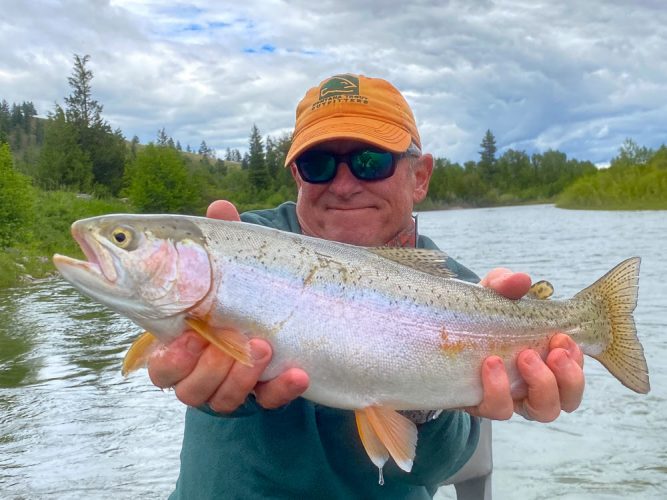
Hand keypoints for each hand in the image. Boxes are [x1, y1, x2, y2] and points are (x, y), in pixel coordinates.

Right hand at [147, 200, 308, 412]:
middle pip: (188, 389)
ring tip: (262, 347)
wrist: (276, 317)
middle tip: (230, 338)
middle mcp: (201, 373)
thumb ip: (220, 243)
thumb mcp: (230, 268)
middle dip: (208, 367)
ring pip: (222, 400)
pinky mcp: (264, 393)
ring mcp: (232, 386)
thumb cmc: (237, 291)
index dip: (170, 359)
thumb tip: (221, 207)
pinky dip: (282, 389)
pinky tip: (299, 373)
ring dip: (241, 377)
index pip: (160, 366)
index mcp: (181, 345)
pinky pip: (270, 402)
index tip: (190, 334)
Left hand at [468, 268, 584, 421]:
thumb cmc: (474, 317)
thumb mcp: (489, 296)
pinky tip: (491, 364)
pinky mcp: (481, 405)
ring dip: (542, 385)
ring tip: (525, 356)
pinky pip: (498, 410)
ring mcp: (509, 398)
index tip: (564, 338)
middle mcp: (532, 387)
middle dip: (569, 377)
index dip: (577, 362)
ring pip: (543, 412)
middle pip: (567, 400)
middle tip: (552, 350)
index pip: (574, 374)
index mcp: (543, 363)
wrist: (434, 335)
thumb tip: (521, 279)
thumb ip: (504, 284)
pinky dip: (499, 389)